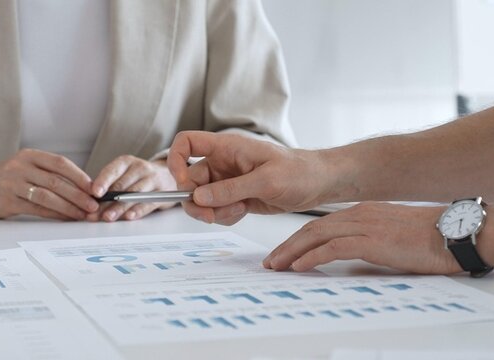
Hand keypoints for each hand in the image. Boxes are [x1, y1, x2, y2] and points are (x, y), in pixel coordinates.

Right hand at [0, 149, 98, 219]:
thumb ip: (49, 174)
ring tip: (82, 215)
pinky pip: (36, 209)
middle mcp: (20, 166)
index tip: (94, 187)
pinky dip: (54, 215)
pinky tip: (65, 218)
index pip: (60, 163)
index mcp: (30, 155)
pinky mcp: (8, 201)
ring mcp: (13, 184)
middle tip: (93, 205)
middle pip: (56, 181)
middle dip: (78, 195)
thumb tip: (83, 188)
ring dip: (68, 207)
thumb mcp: (26, 167)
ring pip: (47, 196)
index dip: (79, 175)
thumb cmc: (9, 178)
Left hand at [89, 156, 177, 221]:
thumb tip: (90, 202)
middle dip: (107, 201)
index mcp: (126, 162)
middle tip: (95, 212)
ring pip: (134, 195)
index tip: (95, 192)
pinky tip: (129, 216)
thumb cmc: (138, 178)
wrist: (166, 176)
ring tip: (108, 216)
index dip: (103, 182)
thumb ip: (109, 186)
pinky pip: (149, 203)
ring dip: (119, 207)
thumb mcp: (123, 175)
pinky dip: (138, 210)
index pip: (113, 171)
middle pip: (121, 186)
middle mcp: (140, 168)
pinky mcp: (162, 193)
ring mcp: (152, 180)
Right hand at [167, 131, 333, 224]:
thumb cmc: (299, 171)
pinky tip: (244, 211)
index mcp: (226, 147)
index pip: (186, 142)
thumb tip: (199, 198)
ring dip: (214, 211)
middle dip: (197, 202)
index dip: (176, 161)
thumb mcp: (266, 180)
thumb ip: (231, 189)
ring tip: (239, 210)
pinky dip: (225, 216)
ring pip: (201, 200)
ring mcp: (226, 181)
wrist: (318, 184)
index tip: (183, 184)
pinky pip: (216, 210)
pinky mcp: (234, 197)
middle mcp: (222, 162)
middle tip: (210, 216)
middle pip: (190, 180)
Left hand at [263, 203, 460, 273]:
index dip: (299, 238)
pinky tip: (299, 267)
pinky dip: (312, 257)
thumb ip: (373, 240)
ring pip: (316, 236)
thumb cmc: (435, 237)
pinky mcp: (372, 241)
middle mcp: (359, 214)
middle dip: (287, 246)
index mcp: (364, 211)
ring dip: (292, 252)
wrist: (459, 232)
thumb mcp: (395, 235)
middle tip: (271, 261)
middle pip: (311, 228)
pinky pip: (333, 248)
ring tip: (276, 266)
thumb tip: (357, 256)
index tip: (285, 252)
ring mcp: (365, 226)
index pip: (322, 224)